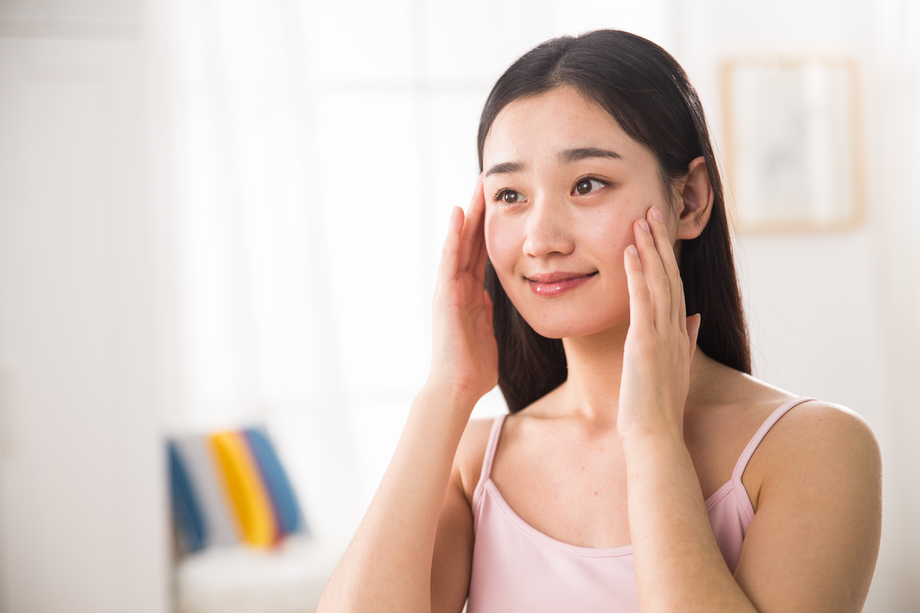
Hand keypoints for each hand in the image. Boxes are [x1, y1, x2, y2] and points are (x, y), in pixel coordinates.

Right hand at [426, 182, 498, 410]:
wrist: (458, 388)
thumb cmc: (474, 368)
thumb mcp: (490, 331)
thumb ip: (492, 312)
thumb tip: (501, 301)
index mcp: (471, 293)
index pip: (481, 252)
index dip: (490, 226)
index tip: (502, 201)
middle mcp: (457, 286)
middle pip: (470, 241)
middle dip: (480, 211)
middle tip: (488, 180)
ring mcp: (449, 289)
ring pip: (458, 243)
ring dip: (467, 214)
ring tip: (476, 186)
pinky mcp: (444, 295)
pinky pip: (449, 259)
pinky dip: (453, 235)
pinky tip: (458, 213)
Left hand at [617, 206, 701, 441]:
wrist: (656, 435)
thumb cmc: (659, 407)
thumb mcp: (676, 368)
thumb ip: (686, 341)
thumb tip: (692, 318)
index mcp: (678, 334)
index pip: (674, 286)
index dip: (667, 257)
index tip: (658, 232)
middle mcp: (674, 329)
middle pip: (669, 276)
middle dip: (660, 242)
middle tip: (652, 210)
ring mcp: (662, 335)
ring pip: (658, 282)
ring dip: (650, 248)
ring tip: (642, 218)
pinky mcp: (645, 342)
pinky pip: (641, 300)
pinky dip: (637, 273)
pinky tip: (629, 251)